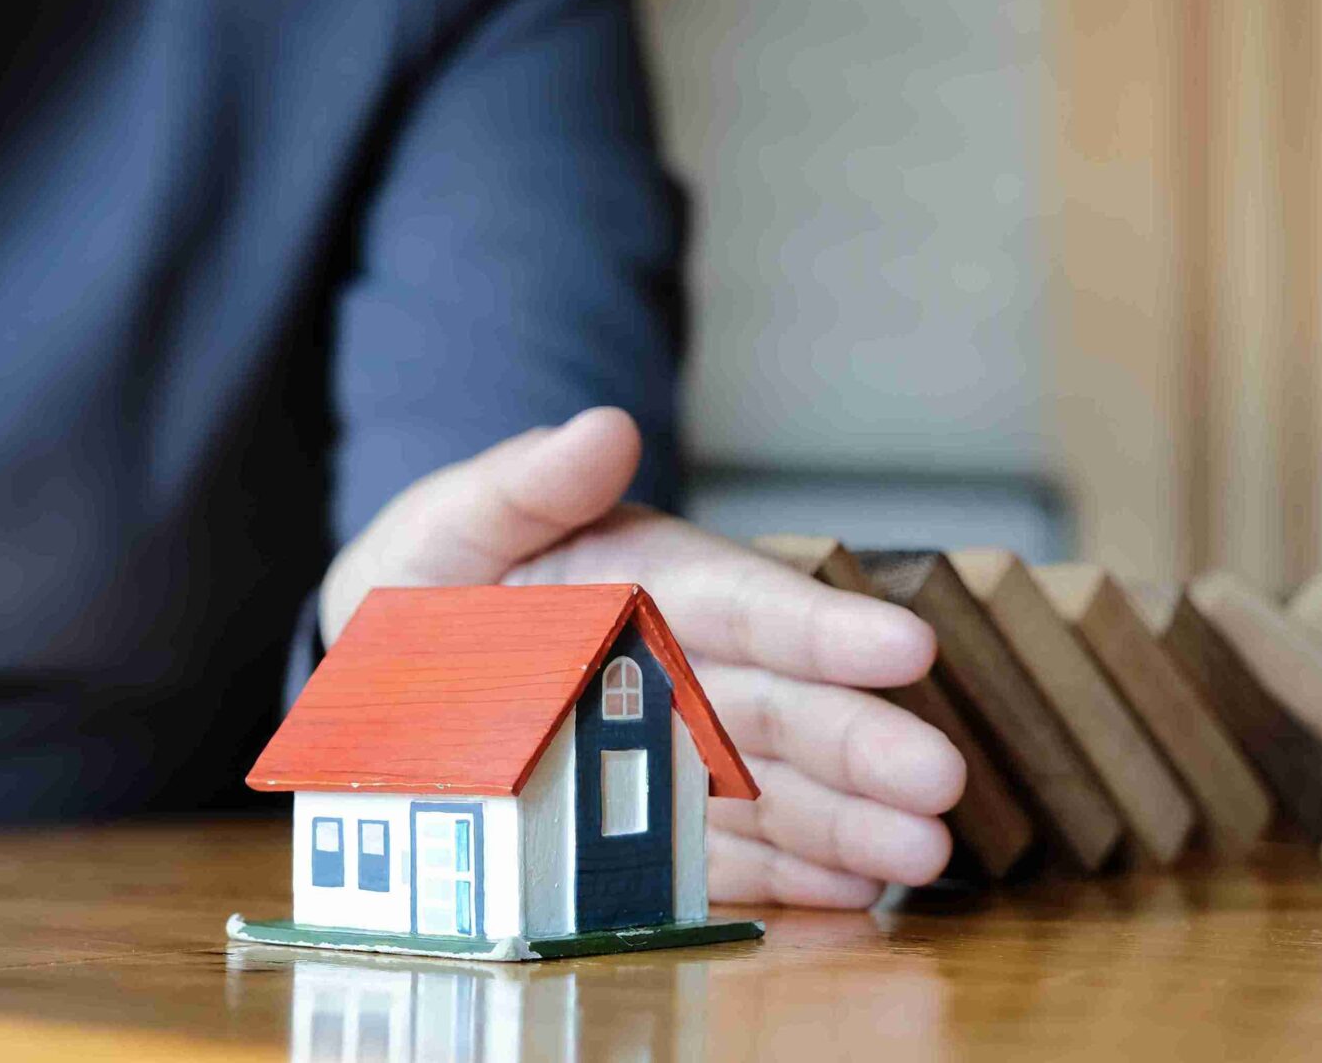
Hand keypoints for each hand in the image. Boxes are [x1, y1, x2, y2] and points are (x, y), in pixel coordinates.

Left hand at [320, 408, 964, 906]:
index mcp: (651, 584)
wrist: (379, 691)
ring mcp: (677, 756)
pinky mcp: (656, 832)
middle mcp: (685, 670)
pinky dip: (797, 878)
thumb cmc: (422, 596)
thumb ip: (521, 486)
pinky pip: (732, 858)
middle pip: (785, 708)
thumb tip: (605, 428)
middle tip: (942, 776)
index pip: (750, 606)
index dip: (827, 631)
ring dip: (854, 822)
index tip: (907, 649)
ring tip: (924, 852)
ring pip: (780, 788)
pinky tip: (860, 892)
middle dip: (866, 745)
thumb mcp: (446, 529)